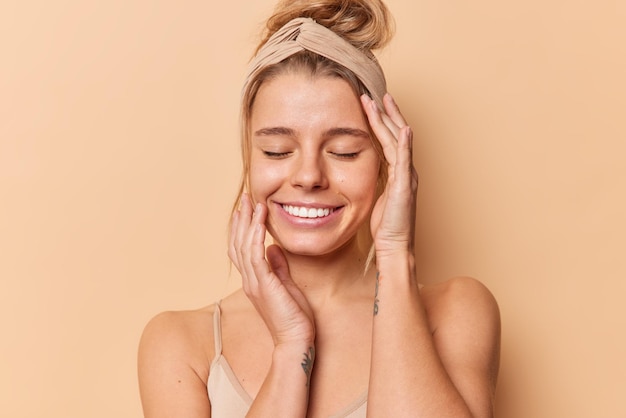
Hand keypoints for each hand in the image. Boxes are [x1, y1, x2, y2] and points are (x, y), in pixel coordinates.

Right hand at [229, 194, 314, 345]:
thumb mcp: (286, 285)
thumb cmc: (294, 317)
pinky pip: (255, 255)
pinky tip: (260, 221)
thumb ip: (278, 267)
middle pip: (238, 243)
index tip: (245, 209)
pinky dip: (256, 236)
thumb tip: (273, 248)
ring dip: (248, 222)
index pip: (242, 249)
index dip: (242, 228)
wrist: (296, 340)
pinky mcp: (264, 285)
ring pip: (244, 246)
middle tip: (244, 198)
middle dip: (241, 219)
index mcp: (254, 280)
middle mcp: (249, 279)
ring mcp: (254, 282)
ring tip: (253, 202)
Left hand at [361, 94, 418, 256]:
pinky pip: (404, 160)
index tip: (372, 106)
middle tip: (377, 94)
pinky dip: (404, 143)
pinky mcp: (405, 186)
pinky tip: (403, 128)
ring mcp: (408, 177)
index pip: (390, 140)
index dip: (382, 122)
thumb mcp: (374, 199)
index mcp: (398, 173)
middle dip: (387, 113)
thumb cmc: (385, 228)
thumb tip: (355, 175)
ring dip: (390, 120)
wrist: (395, 247)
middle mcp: (406, 171)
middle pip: (396, 134)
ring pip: (399, 141)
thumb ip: (370, 183)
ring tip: (381, 101)